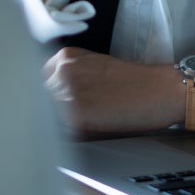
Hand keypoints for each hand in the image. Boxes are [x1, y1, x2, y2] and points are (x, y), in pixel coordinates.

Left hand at [43, 47, 184, 136]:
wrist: (158, 91)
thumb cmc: (132, 83)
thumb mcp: (93, 67)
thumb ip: (67, 77)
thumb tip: (45, 102)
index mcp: (65, 57)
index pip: (36, 81)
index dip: (44, 98)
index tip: (51, 108)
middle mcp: (61, 72)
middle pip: (36, 98)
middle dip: (45, 112)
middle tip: (68, 121)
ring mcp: (66, 93)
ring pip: (43, 116)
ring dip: (53, 125)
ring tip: (79, 126)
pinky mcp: (75, 116)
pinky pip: (57, 132)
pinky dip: (65, 136)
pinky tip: (84, 132)